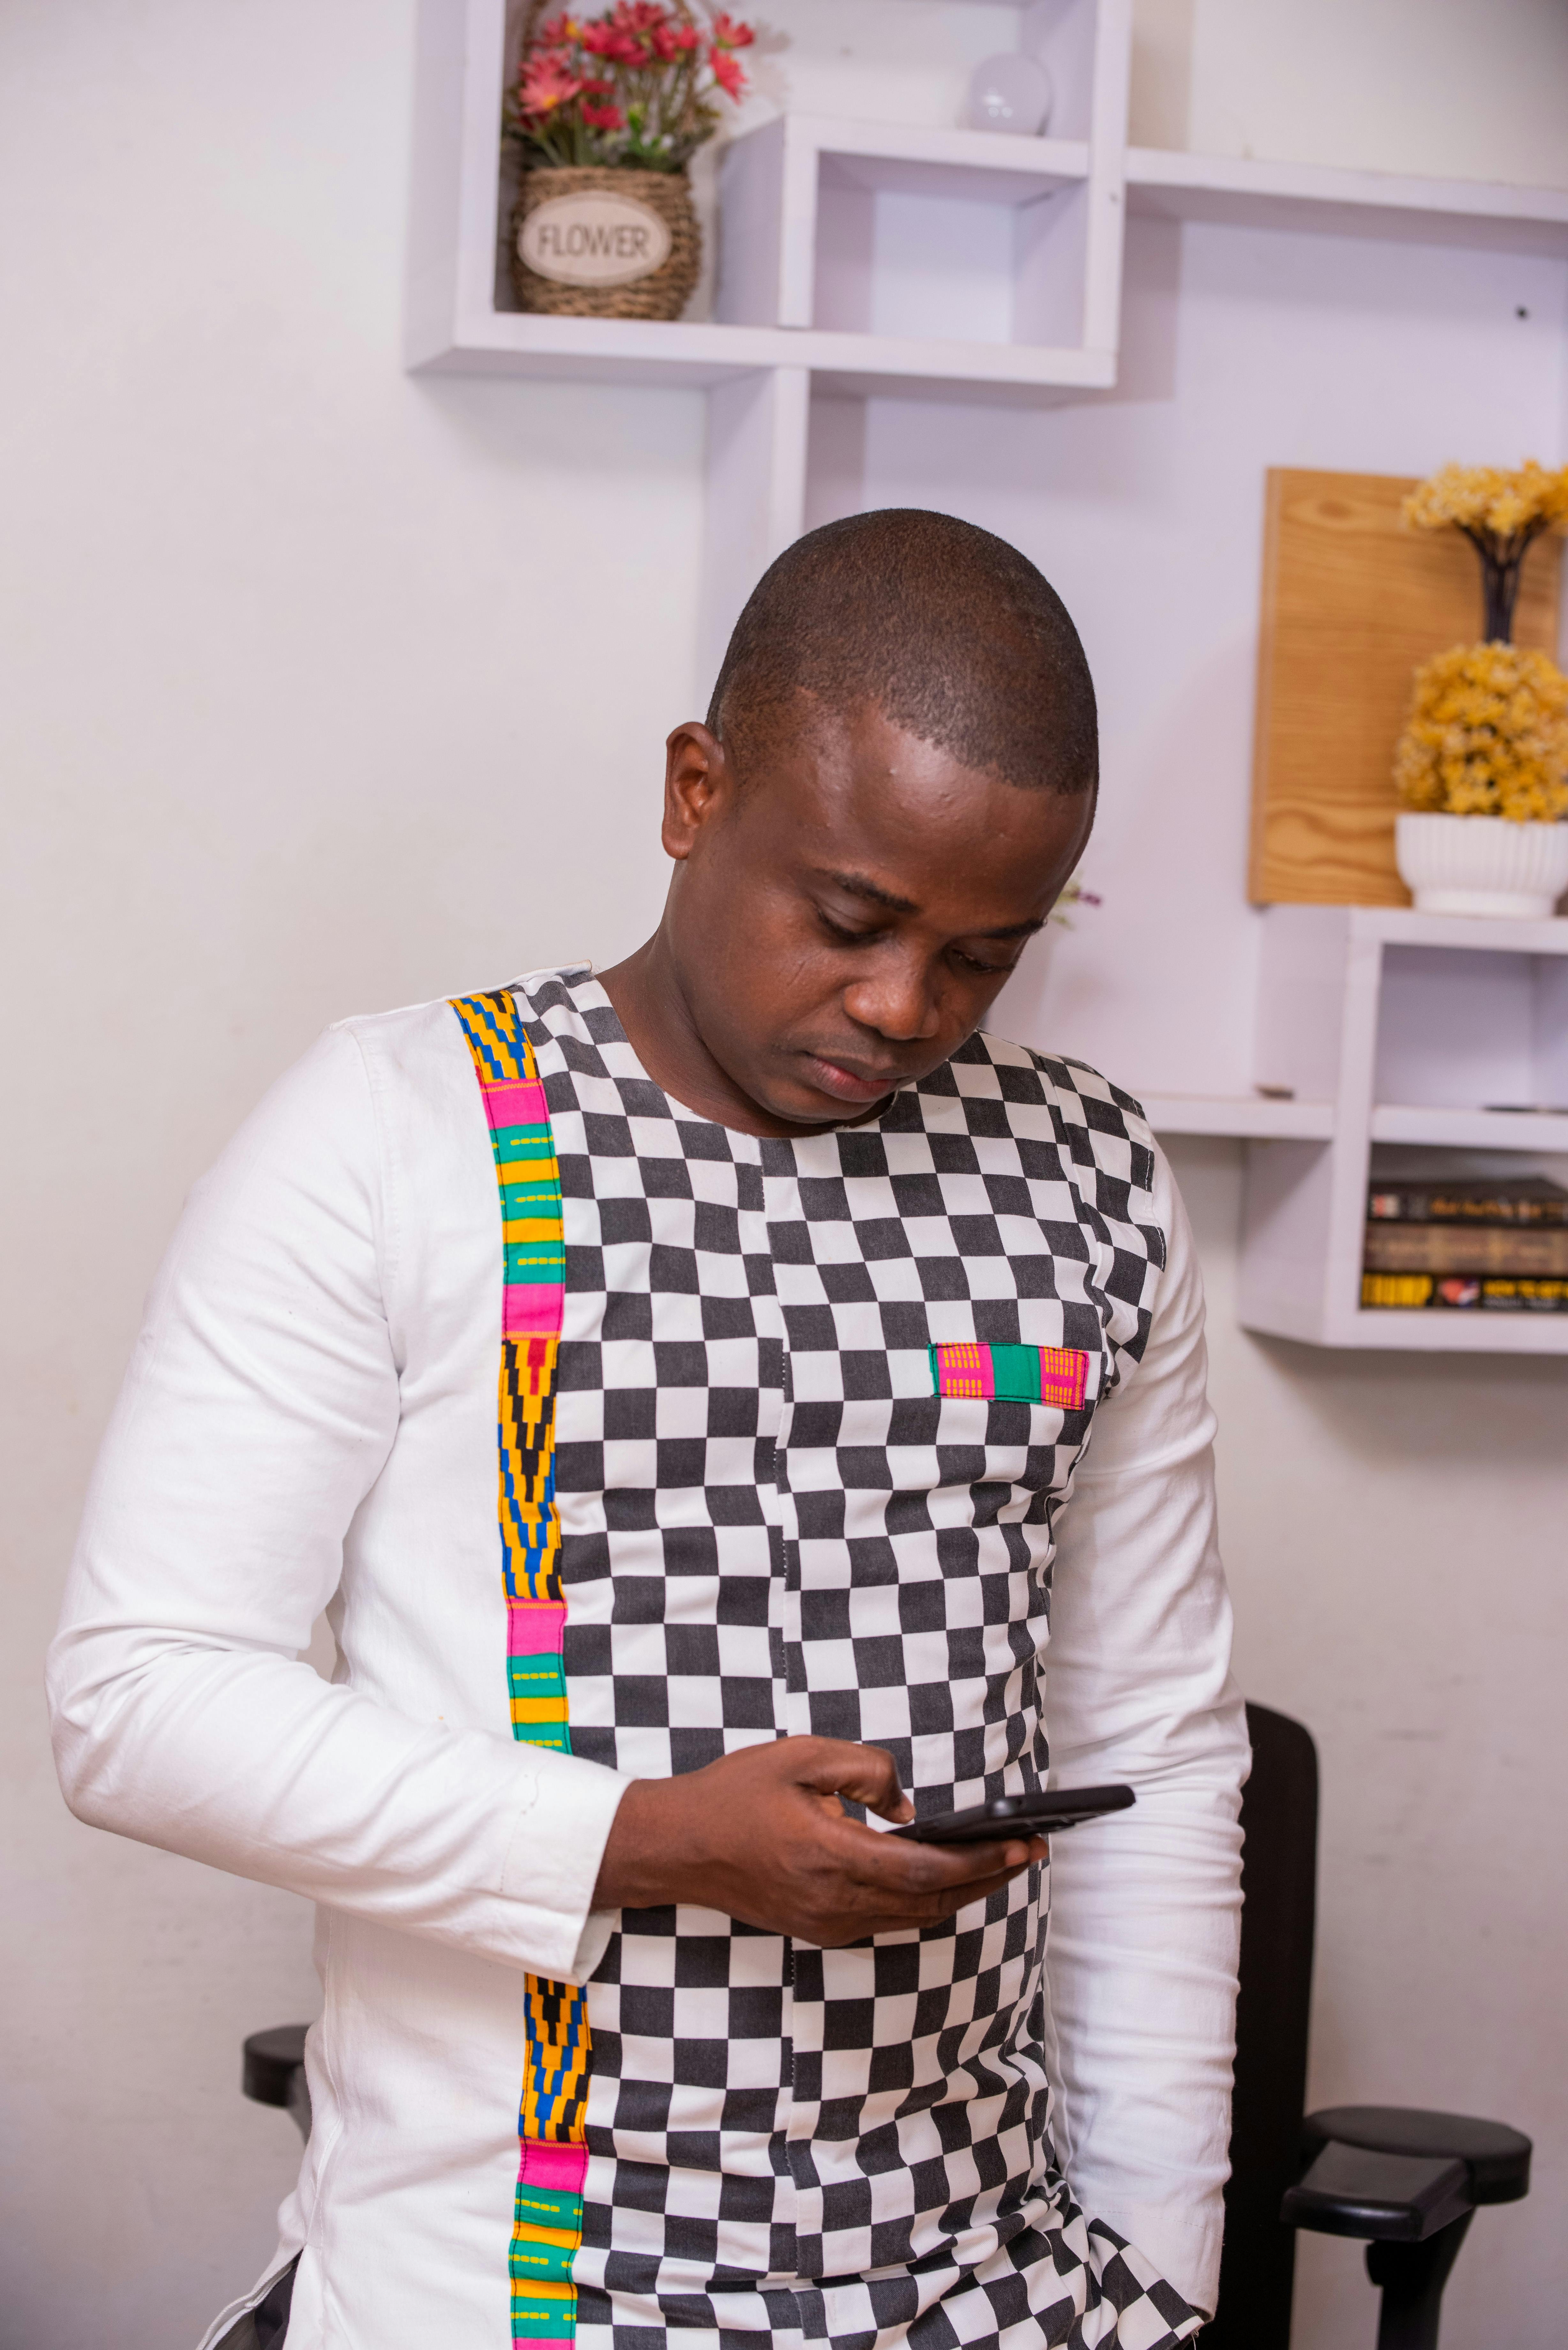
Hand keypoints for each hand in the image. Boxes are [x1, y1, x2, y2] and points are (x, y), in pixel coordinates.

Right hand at [592, 1736, 1044, 1945]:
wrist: (680, 1847)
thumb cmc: (736, 1795)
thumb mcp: (801, 1757)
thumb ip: (865, 1771)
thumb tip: (908, 1806)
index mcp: (831, 1857)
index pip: (927, 1868)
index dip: (982, 1859)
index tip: (1023, 1843)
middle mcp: (835, 1901)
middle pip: (933, 1899)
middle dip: (990, 1877)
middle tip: (1032, 1852)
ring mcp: (829, 1922)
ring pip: (916, 1915)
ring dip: (964, 1891)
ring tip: (1002, 1863)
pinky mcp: (822, 1927)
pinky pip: (891, 1919)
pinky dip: (928, 1899)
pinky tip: (947, 1876)